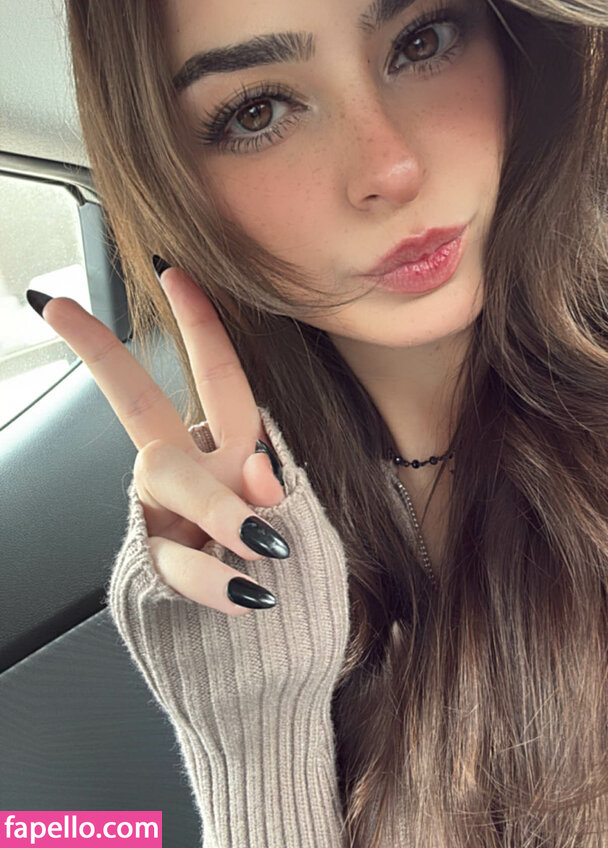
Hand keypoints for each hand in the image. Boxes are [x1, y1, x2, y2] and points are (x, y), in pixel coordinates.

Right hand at [33, 264, 288, 616]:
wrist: (261, 664)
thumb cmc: (290, 583)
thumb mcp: (299, 527)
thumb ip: (274, 494)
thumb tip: (258, 467)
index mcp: (228, 450)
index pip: (215, 374)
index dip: (199, 323)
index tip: (174, 271)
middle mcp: (188, 471)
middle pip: (140, 402)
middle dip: (102, 352)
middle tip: (63, 310)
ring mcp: (163, 516)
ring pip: (170, 480)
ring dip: (219, 505)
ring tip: (263, 542)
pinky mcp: (153, 568)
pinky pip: (176, 560)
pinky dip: (214, 577)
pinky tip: (247, 595)